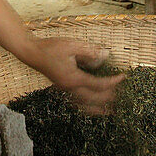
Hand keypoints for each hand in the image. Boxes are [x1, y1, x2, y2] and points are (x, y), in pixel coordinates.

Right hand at [0, 0, 124, 113]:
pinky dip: (88, 107)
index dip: (113, 82)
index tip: (123, 77)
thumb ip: (90, 50)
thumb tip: (107, 54)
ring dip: (99, 107)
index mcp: (74, 78)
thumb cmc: (50, 47)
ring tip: (110, 110)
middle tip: (121, 92)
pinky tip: (92, 106)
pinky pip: (78, 103)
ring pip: (85, 105)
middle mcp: (70, 88)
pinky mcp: (62, 89)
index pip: (99, 84)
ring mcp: (65, 90)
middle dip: (109, 96)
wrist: (32, 53)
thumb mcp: (72, 44)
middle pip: (94, 98)